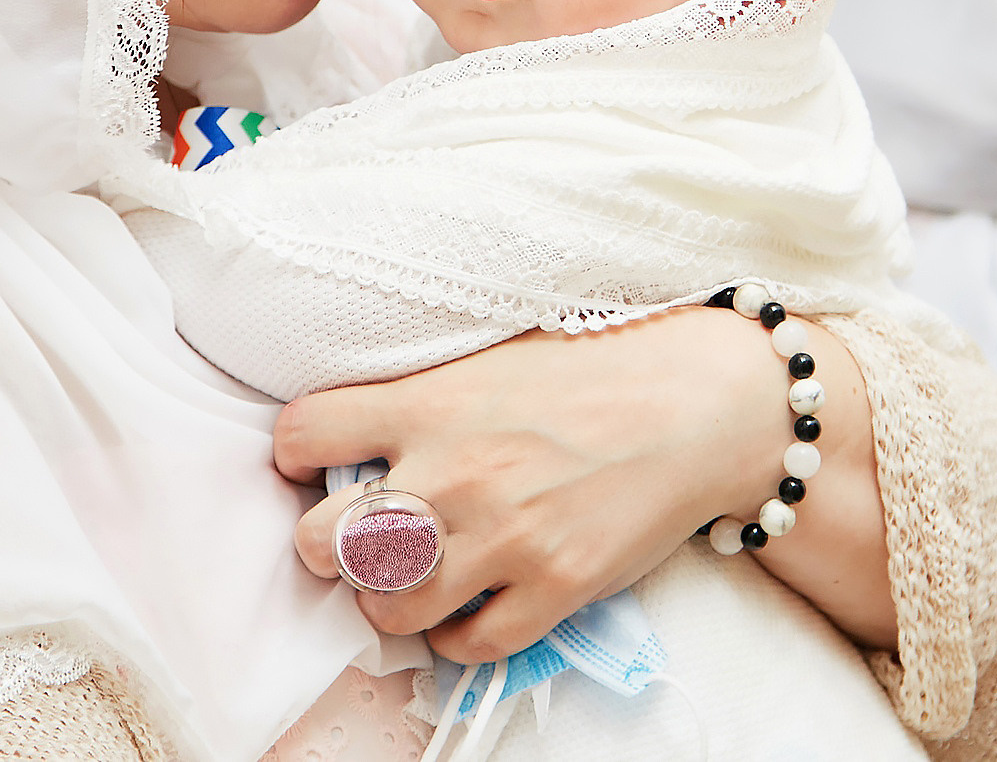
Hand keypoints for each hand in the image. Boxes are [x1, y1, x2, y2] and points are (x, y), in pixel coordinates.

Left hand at [275, 308, 896, 662]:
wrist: (702, 404)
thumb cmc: (602, 367)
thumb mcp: (495, 353)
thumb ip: (424, 391)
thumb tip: (359, 429)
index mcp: (432, 400)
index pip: (304, 432)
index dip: (294, 453)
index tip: (310, 463)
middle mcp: (453, 473)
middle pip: (324, 540)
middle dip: (326, 542)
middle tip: (353, 535)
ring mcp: (502, 538)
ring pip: (384, 606)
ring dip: (387, 597)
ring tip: (409, 578)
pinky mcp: (551, 588)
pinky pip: (465, 643)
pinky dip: (454, 634)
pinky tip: (466, 606)